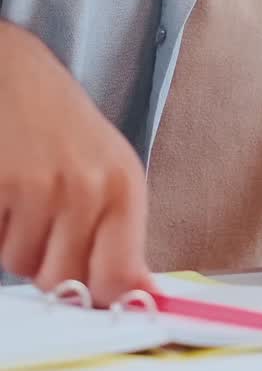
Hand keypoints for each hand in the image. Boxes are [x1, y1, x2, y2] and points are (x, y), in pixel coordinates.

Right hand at [0, 21, 154, 304]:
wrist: (11, 68)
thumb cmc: (59, 124)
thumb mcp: (106, 168)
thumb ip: (121, 236)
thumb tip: (139, 300)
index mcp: (125, 186)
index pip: (120, 281)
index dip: (101, 302)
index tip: (92, 303)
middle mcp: (88, 187)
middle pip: (63, 284)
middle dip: (49, 262)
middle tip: (46, 216)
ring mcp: (41, 187)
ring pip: (20, 266)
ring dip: (16, 240)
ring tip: (22, 190)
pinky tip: (2, 184)